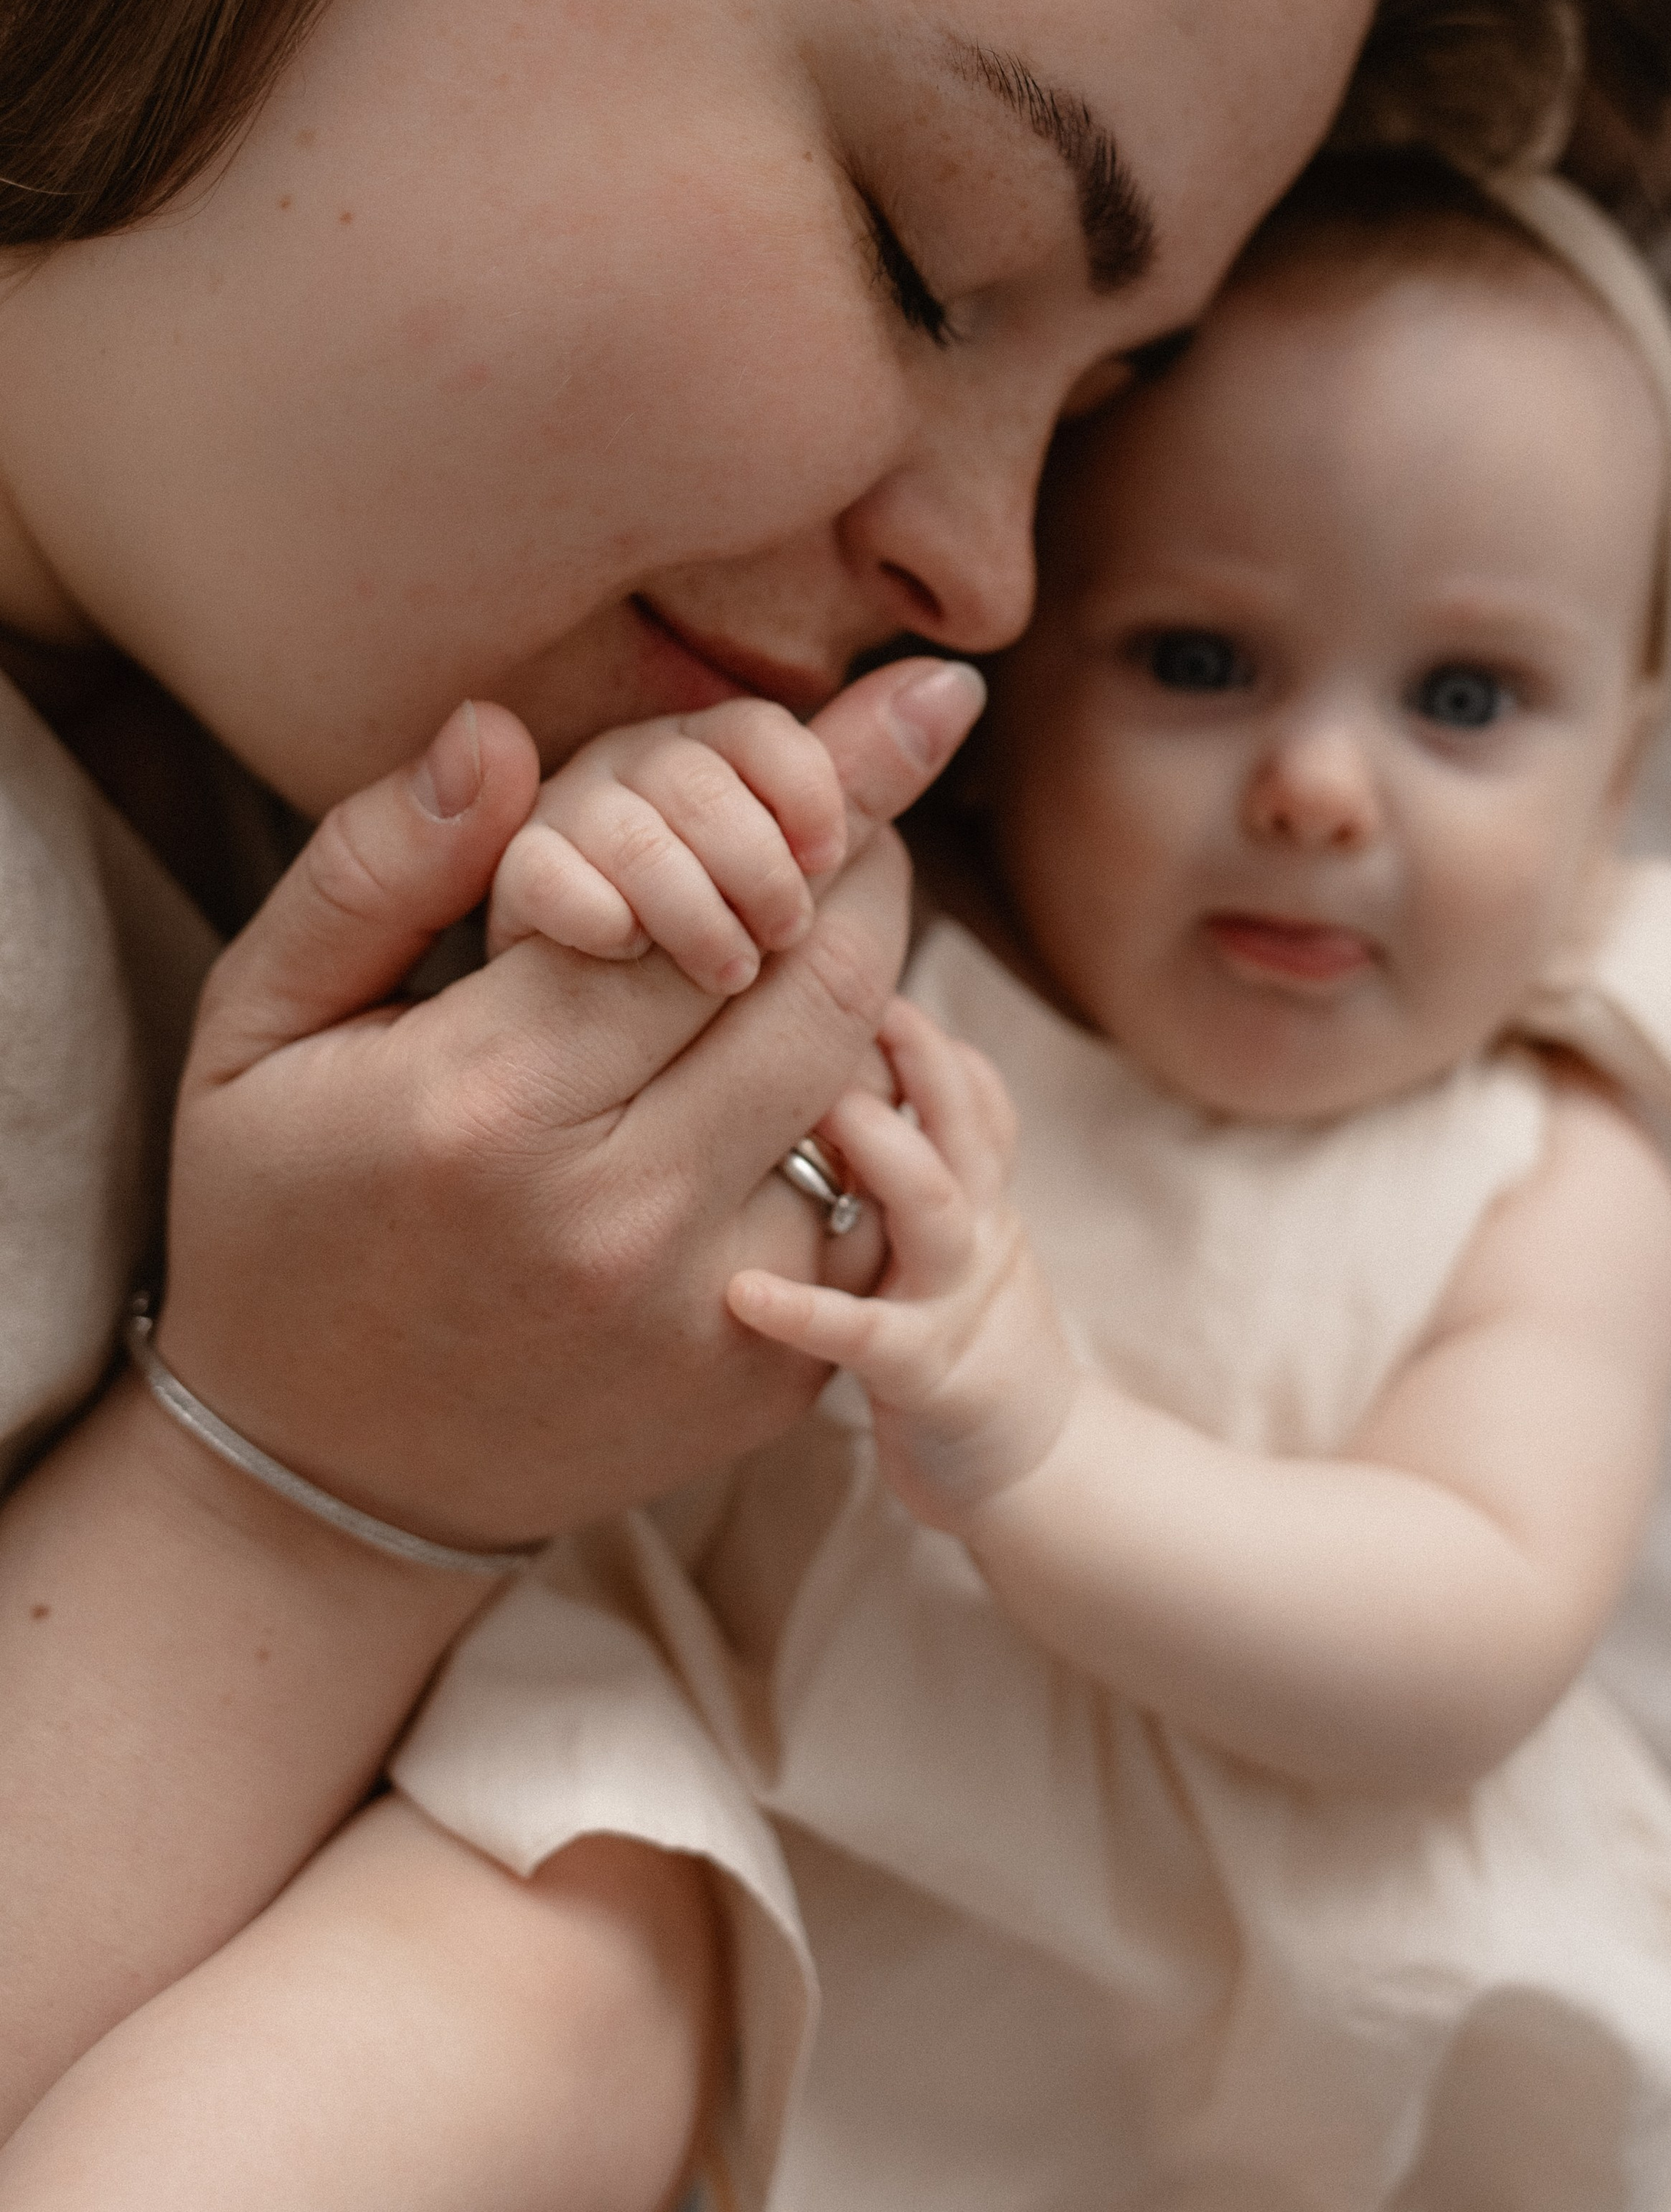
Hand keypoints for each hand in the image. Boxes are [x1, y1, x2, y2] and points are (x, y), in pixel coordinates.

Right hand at [156, 662, 982, 1550]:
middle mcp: (618, 1215)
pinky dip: (856, 1122)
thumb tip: (496, 728)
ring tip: (817, 937)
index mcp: (486, 1104)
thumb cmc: (282, 1222)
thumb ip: (373, 867)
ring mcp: (711, 1313)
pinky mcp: (773, 1383)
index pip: (702, 897)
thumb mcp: (259, 1031)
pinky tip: (790, 1084)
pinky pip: (871, 1204)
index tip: (860, 731)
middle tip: (855, 821)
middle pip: (822, 982)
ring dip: (864, 992)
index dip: (791, 800)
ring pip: (865, 1090)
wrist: (327, 1483)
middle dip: (862, 873)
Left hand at [727, 999, 1078, 1531]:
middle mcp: (978, 1229)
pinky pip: (866, 1335)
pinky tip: (742, 1291)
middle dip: (911, 1049)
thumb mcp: (956, 1236)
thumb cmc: (959, 1339)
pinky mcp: (929, 1376)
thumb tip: (847, 1063)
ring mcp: (957, 1299)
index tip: (846, 956)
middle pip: (961, 1113)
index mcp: (978, 1192)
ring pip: (934, 1204)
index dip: (918, 1025)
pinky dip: (806, 1309)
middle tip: (834, 990)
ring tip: (824, 1109)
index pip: (968, 1086)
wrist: (1033, 1473)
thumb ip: (917, 1157)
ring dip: (883, 1148)